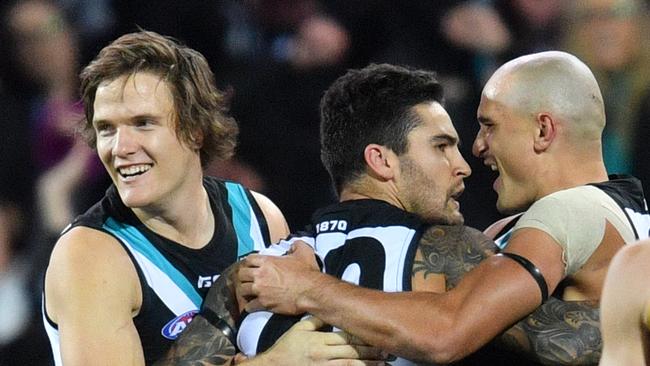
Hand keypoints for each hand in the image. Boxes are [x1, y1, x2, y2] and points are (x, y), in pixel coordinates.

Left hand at [237, 241, 321, 313]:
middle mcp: (261, 275)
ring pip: (242, 290)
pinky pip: (249, 305)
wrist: (311, 292)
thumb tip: (293, 245)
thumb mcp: (304, 252)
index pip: (249, 259)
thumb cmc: (307, 274)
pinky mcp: (264, 304)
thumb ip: (296, 245)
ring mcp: (261, 290)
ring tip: (248, 292)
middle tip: (247, 279)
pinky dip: (249, 306)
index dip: (249, 262)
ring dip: (245, 291)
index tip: (250, 266)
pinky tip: (252, 306)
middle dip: (244, 276)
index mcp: (268, 262)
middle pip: (242, 274)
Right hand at [254, 316, 387, 365]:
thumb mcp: (297, 330)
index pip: (345, 336)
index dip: (363, 336)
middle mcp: (322, 354)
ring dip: (369, 365)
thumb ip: (315, 322)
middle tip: (388, 351)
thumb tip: (329, 311)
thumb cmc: (285, 348)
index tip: (376, 336)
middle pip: (352, 351)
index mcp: (318, 340)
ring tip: (384, 364)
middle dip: (371, 351)